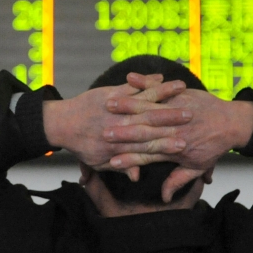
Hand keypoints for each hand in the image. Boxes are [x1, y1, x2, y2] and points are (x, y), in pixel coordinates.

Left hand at [43, 74, 191, 171]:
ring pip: (145, 99)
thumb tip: (136, 176)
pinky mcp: (111, 92)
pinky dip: (147, 81)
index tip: (184, 143)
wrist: (60, 124)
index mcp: (121, 144)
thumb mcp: (100, 162)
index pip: (149, 144)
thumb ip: (123, 166)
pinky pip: (132, 85)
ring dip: (164, 93)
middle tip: (191, 114)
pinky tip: (162, 76)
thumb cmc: (82, 145)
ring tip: (182, 88)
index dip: (168, 144)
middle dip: (173, 116)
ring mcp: (117, 107)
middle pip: (151, 120)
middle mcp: (121, 125)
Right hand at [104, 84, 252, 201]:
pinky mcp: (180, 95)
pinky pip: (159, 88)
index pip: (147, 155)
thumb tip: (164, 196)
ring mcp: (176, 110)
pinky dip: (145, 82)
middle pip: (143, 131)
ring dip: (128, 105)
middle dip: (122, 132)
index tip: (112, 161)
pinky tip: (130, 77)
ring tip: (109, 104)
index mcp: (174, 149)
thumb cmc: (213, 145)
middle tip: (103, 133)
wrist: (232, 123)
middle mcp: (173, 129)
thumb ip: (178, 180)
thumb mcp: (197, 166)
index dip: (129, 159)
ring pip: (148, 107)